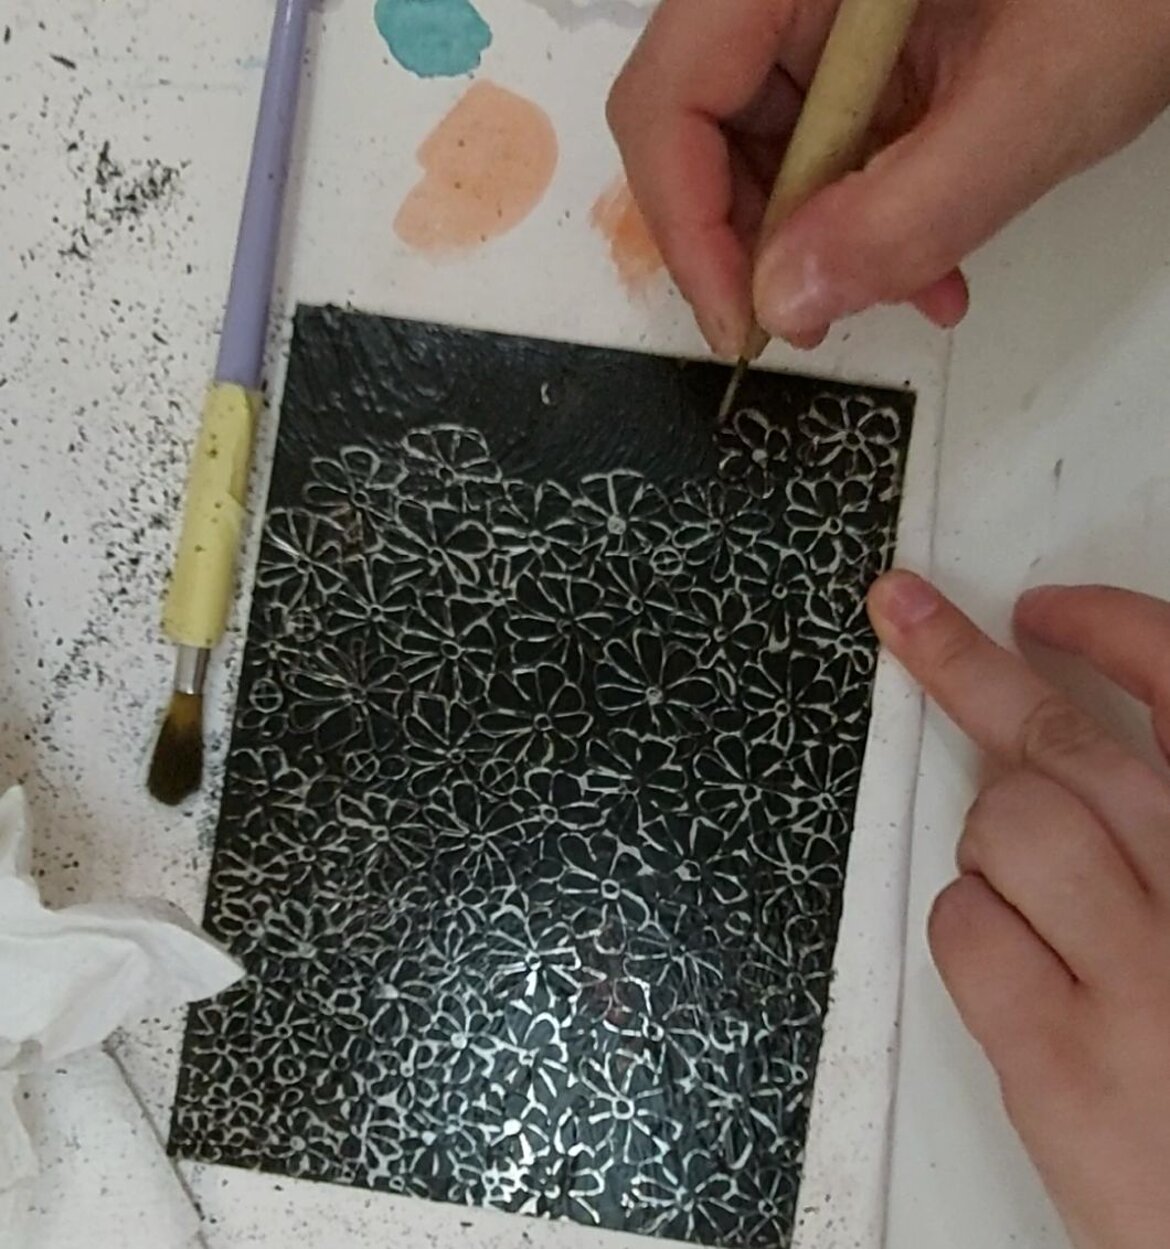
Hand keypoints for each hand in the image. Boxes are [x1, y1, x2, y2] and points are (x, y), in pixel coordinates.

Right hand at [607, 0, 1169, 353]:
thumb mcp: (1036, 101)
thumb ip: (907, 212)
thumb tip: (782, 304)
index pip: (674, 96)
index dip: (688, 223)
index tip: (741, 323)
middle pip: (702, 124)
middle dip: (757, 242)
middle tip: (811, 322)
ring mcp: (825, 7)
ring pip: (761, 143)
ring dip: (820, 241)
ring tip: (906, 290)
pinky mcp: (861, 38)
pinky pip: (824, 136)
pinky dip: (863, 212)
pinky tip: (927, 258)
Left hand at [867, 571, 1169, 1248]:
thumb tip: (1085, 762)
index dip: (1110, 631)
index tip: (1042, 607)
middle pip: (1061, 744)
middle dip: (965, 666)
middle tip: (906, 615)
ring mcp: (1141, 985)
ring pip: (1004, 821)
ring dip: (990, 844)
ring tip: (1029, 901)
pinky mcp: (1061, 1063)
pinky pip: (964, 927)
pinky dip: (972, 931)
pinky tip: (1020, 980)